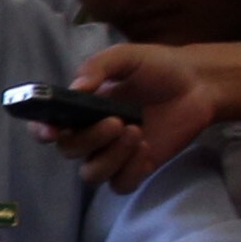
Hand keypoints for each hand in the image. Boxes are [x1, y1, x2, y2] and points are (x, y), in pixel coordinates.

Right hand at [56, 42, 217, 192]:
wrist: (198, 83)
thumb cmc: (157, 67)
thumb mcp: (126, 57)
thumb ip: (98, 67)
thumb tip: (75, 88)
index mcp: (78, 109)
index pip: (46, 127)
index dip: (42, 132)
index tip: (53, 130)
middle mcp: (90, 135)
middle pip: (69, 151)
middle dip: (89, 139)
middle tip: (116, 122)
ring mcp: (112, 154)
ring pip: (91, 174)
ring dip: (110, 157)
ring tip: (136, 132)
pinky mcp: (136, 169)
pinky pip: (120, 184)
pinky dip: (131, 171)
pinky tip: (146, 149)